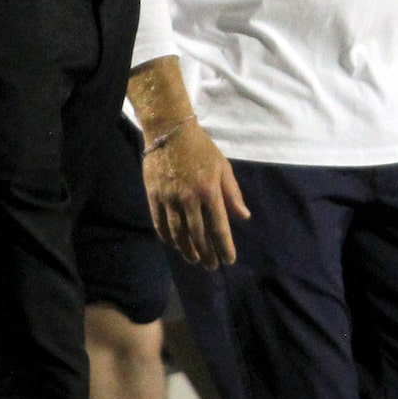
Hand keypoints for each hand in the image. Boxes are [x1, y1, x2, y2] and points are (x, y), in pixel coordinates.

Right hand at [146, 117, 248, 268]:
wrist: (169, 132)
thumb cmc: (201, 149)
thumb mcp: (223, 167)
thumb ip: (233, 193)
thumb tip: (244, 217)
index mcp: (209, 191)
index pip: (219, 226)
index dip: (224, 246)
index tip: (229, 260)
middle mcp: (189, 198)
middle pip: (198, 235)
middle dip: (207, 253)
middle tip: (212, 266)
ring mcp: (169, 198)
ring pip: (178, 233)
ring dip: (187, 250)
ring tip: (195, 260)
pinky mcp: (154, 196)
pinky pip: (160, 223)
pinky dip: (167, 237)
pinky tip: (174, 245)